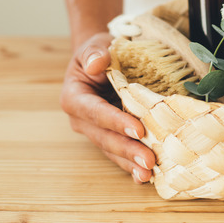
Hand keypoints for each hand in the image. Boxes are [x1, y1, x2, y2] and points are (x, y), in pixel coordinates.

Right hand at [61, 32, 155, 182]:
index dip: (115, 121)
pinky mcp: (111, 137)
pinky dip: (132, 165)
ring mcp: (96, 131)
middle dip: (127, 150)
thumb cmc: (100, 52)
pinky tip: (146, 176)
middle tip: (148, 161)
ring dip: (130, 163)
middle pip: (104, 137)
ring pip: (112, 150)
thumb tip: (98, 63)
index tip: (137, 129)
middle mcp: (82, 119)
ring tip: (148, 174)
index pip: (94, 112)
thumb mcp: (96, 45)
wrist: (103, 61)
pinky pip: (120, 153)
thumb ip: (95, 53)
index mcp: (74, 97)